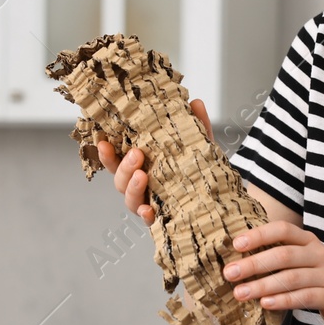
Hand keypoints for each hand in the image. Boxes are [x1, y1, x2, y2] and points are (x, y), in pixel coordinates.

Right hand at [96, 99, 212, 225]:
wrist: (219, 195)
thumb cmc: (199, 169)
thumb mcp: (198, 145)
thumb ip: (195, 126)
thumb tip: (196, 103)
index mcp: (143, 167)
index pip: (117, 161)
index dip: (107, 154)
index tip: (104, 142)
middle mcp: (142, 187)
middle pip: (120, 180)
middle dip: (124, 167)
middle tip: (137, 154)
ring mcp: (150, 204)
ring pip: (130, 200)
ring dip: (133, 188)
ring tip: (142, 176)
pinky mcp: (162, 219)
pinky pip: (149, 221)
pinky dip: (147, 216)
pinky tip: (150, 210)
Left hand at [222, 220, 323, 324]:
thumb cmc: (323, 279)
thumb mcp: (306, 261)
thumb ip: (281, 258)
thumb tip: (240, 261)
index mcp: (309, 241)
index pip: (283, 230)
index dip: (259, 235)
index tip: (236, 244)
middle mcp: (319, 254)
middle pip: (284, 255)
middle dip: (254, 263)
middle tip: (230, 273)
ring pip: (292, 278)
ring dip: (263, 285)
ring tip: (240, 293)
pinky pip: (305, 297)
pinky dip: (283, 300)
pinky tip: (265, 304)